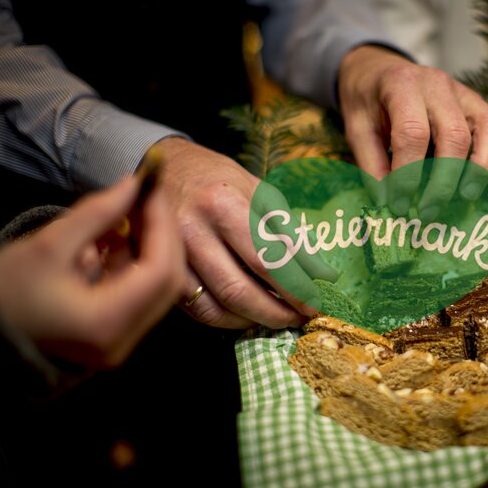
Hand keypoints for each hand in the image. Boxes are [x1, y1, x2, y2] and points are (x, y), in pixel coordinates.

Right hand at [0, 176, 186, 368]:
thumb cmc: (3, 290)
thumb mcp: (48, 245)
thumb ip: (97, 214)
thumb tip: (134, 184)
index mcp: (107, 323)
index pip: (160, 271)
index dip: (162, 225)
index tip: (151, 189)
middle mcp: (122, 342)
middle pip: (167, 282)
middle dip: (161, 234)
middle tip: (146, 196)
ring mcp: (119, 344)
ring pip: (156, 289)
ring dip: (147, 247)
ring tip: (122, 214)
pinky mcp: (112, 338)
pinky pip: (138, 296)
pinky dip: (132, 264)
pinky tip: (111, 239)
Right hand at [154, 137, 330, 329]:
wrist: (164, 167)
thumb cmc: (219, 179)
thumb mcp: (261, 194)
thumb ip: (291, 234)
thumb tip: (324, 274)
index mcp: (222, 204)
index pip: (267, 260)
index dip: (295, 289)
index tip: (314, 304)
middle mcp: (192, 230)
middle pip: (239, 291)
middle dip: (275, 313)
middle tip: (299, 318)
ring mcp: (172, 254)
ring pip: (216, 307)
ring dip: (252, 320)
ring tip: (278, 318)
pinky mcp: (164, 270)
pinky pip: (197, 309)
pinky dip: (227, 319)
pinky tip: (246, 314)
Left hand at [337, 45, 487, 218]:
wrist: (380, 71)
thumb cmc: (369, 101)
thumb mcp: (357, 128)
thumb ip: (371, 164)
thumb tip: (387, 203)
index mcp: (402, 85)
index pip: (412, 132)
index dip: (408, 173)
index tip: (399, 204)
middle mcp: (438, 85)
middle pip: (454, 133)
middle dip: (445, 180)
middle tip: (431, 212)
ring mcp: (464, 93)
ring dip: (483, 168)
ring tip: (470, 199)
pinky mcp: (479, 105)